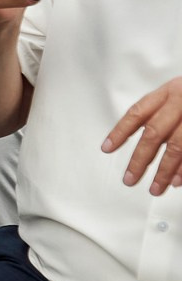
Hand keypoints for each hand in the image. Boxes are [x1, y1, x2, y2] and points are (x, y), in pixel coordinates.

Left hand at [102, 76, 181, 194]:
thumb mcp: (178, 92)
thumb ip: (160, 112)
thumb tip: (139, 142)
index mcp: (169, 91)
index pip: (138, 112)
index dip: (120, 131)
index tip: (106, 148)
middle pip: (155, 133)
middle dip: (140, 159)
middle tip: (129, 179)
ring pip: (177, 147)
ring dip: (164, 171)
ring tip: (155, 189)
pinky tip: (176, 181)